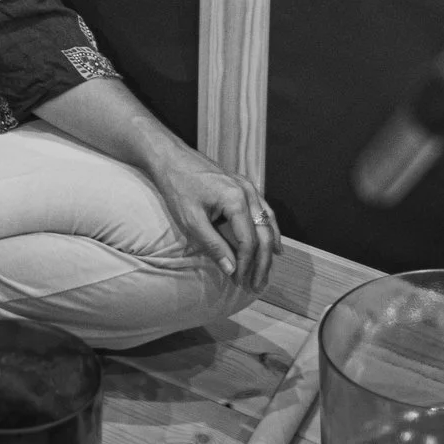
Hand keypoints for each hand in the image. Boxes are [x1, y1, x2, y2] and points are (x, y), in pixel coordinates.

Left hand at [145, 143, 277, 292]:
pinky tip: (273, 244)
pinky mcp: (243, 185)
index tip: (240, 282)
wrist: (170, 157)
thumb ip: (214, 245)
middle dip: (261, 262)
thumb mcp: (191, 221)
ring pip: (268, 223)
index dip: (245, 265)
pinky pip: (264, 211)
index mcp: (236, 200)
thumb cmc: (177, 188)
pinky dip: (269, 230)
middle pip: (264, 234)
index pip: (248, 241)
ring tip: (267, 271)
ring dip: (268, 249)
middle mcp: (248, 192)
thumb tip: (232, 270)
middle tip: (257, 285)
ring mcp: (248, 187)